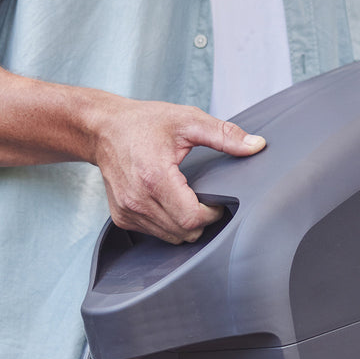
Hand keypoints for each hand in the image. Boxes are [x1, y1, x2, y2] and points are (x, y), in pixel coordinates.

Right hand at [88, 98, 265, 242]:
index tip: (216, 199)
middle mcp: (138, 200)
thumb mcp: (187, 120)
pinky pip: (155, 233)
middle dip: (201, 220)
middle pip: (185, 233)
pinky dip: (168, 224)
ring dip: (185, 224)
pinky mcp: (122, 218)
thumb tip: (256, 145)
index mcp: (154, 178)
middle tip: (204, 198)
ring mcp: (128, 212)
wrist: (103, 128)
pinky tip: (169, 201)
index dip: (212, 213)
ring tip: (186, 197)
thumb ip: (224, 135)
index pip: (193, 219)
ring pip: (171, 238)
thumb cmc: (142, 122)